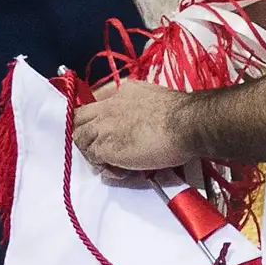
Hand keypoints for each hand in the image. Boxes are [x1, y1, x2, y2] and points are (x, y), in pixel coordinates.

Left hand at [69, 76, 195, 176]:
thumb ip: (143, 110)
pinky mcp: (104, 146)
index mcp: (124, 91)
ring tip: (114, 164)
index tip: (109, 133)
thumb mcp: (158, 102)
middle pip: (79, 118)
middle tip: (101, 150)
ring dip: (94, 153)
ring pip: (80, 138)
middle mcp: (109, 105)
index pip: (99, 104)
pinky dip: (106, 168)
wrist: (186, 124)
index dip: (100, 121)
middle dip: (86, 134)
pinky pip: (94, 159)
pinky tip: (124, 172)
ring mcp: (103, 126)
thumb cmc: (183, 116)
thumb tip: (144, 127)